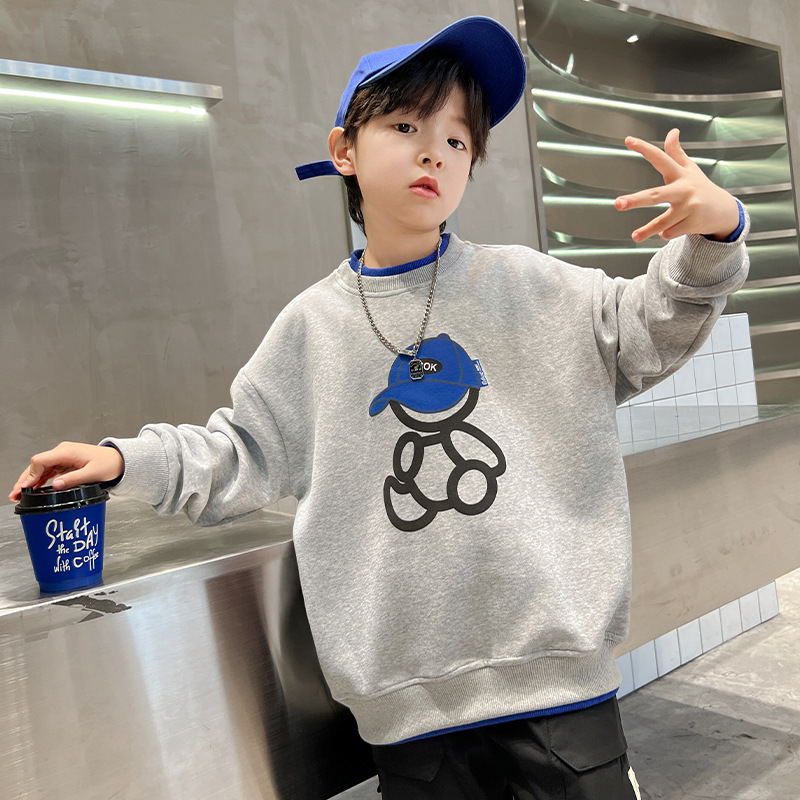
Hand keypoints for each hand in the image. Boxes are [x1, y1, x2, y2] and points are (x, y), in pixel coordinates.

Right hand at [9, 442, 123, 501]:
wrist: (119, 460)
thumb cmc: (109, 464)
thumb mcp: (93, 474)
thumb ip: (73, 479)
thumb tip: (55, 486)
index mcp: (67, 452)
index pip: (40, 461)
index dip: (30, 475)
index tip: (24, 488)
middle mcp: (62, 452)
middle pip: (37, 464)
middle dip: (25, 479)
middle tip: (15, 494)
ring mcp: (63, 457)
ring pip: (40, 468)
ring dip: (29, 480)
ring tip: (19, 494)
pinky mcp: (65, 462)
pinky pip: (48, 470)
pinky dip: (39, 479)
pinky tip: (32, 488)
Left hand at [614, 128, 739, 241]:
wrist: (724, 211)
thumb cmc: (700, 188)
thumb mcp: (689, 170)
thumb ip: (676, 153)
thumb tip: (672, 131)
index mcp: (680, 174)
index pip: (660, 158)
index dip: (645, 149)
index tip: (628, 140)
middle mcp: (684, 189)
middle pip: (655, 195)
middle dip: (635, 200)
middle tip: (617, 203)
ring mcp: (689, 206)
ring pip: (662, 221)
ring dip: (647, 230)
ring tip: (635, 236)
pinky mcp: (693, 222)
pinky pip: (670, 232)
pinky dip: (667, 233)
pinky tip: (675, 227)